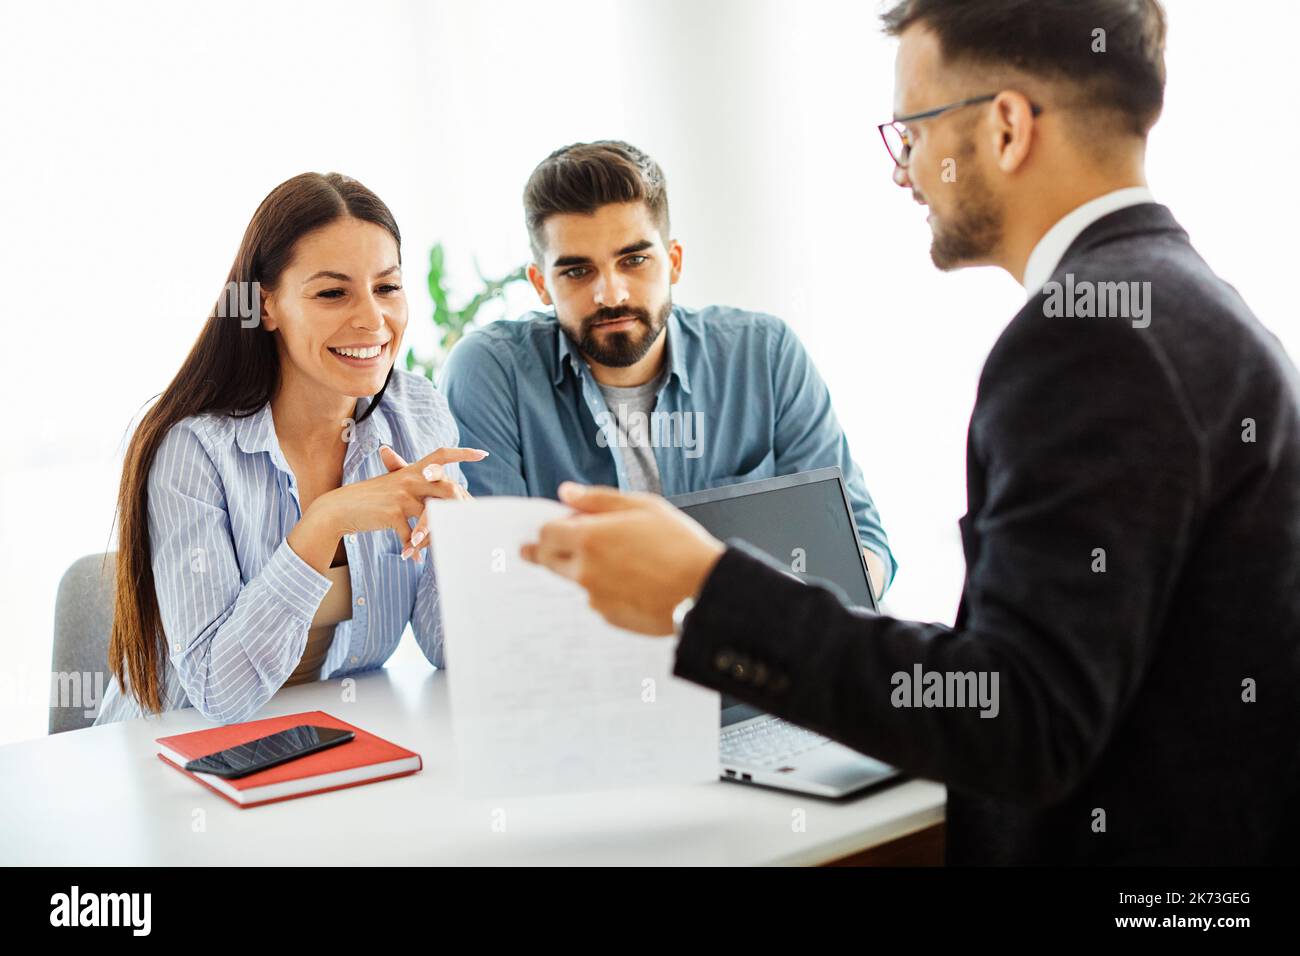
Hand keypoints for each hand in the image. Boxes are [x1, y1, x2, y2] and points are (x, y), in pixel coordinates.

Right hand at [289, 445, 484, 571]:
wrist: (340, 508)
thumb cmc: (371, 500)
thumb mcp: (393, 487)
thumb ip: (418, 488)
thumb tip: (443, 496)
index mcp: (412, 470)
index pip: (441, 455)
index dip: (462, 453)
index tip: (483, 454)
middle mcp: (409, 479)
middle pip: (447, 488)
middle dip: (461, 505)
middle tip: (470, 521)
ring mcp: (401, 496)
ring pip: (433, 516)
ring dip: (438, 536)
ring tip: (443, 548)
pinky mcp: (392, 514)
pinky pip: (412, 535)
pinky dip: (414, 549)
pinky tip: (413, 559)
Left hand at [520, 482, 725, 634]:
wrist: (704, 590)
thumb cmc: (680, 545)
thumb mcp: (643, 506)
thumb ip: (598, 499)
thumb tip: (567, 493)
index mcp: (589, 538)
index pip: (546, 534)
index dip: (548, 528)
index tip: (552, 528)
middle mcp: (585, 571)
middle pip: (549, 561)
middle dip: (549, 552)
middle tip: (553, 548)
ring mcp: (596, 598)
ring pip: (578, 581)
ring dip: (587, 571)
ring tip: (624, 562)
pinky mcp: (611, 617)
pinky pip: (600, 600)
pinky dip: (609, 590)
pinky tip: (636, 582)